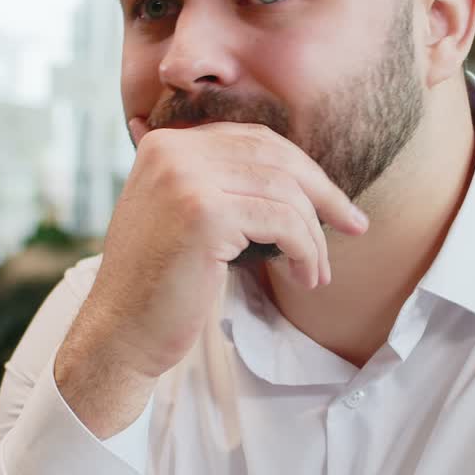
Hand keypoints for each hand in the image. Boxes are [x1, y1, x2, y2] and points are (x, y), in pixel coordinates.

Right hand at [81, 119, 368, 381]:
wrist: (120, 334)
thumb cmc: (160, 286)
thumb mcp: (186, 217)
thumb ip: (222, 184)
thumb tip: (301, 177)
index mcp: (166, 144)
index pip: (255, 140)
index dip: (303, 170)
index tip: (335, 206)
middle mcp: (173, 152)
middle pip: (276, 158)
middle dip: (324, 194)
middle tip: (354, 226)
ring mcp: (186, 179)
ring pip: (285, 192)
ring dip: (314, 235)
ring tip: (317, 272)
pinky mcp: (204, 214)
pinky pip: (283, 222)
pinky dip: (306, 250)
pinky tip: (306, 277)